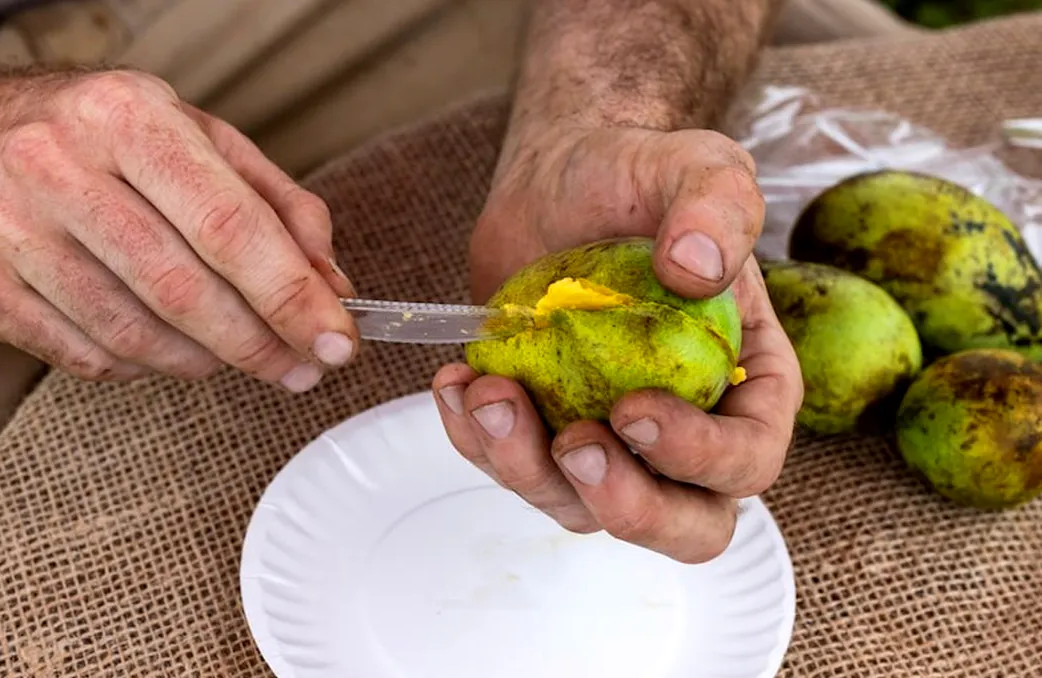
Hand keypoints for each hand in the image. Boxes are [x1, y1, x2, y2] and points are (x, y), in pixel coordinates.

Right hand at [0, 70, 357, 389]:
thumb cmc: (105, 142)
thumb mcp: (202, 140)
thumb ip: (278, 207)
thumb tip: (329, 286)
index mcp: (125, 116)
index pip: (227, 224)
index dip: (290, 295)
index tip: (335, 340)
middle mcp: (56, 165)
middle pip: (181, 289)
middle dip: (258, 343)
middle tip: (301, 367)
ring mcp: (9, 230)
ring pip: (135, 334)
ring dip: (206, 360)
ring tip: (236, 352)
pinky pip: (90, 357)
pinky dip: (147, 366)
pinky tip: (168, 345)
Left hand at [431, 125, 802, 562]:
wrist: (560, 180)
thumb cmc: (642, 179)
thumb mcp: (697, 165)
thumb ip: (718, 204)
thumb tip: (697, 268)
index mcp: (749, 386)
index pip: (746, 460)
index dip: (698, 458)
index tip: (633, 408)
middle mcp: (687, 431)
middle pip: (683, 527)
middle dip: (626, 506)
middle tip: (573, 446)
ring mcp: (610, 440)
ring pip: (582, 507)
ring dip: (526, 467)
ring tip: (488, 393)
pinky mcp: (543, 429)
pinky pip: (512, 468)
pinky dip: (476, 441)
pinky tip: (455, 383)